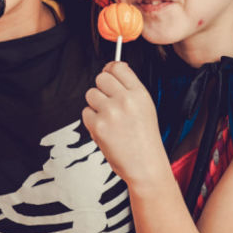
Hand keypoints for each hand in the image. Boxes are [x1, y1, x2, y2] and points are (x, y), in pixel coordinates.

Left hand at [82, 62, 170, 187]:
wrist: (145, 166)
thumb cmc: (145, 139)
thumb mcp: (146, 107)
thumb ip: (130, 88)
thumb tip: (111, 69)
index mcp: (140, 94)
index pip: (118, 67)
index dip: (110, 70)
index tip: (108, 75)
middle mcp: (125, 100)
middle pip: (101, 78)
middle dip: (101, 88)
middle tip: (108, 102)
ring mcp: (111, 112)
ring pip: (91, 94)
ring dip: (95, 104)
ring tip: (108, 118)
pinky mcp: (98, 126)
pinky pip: (85, 112)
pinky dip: (91, 121)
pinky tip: (105, 129)